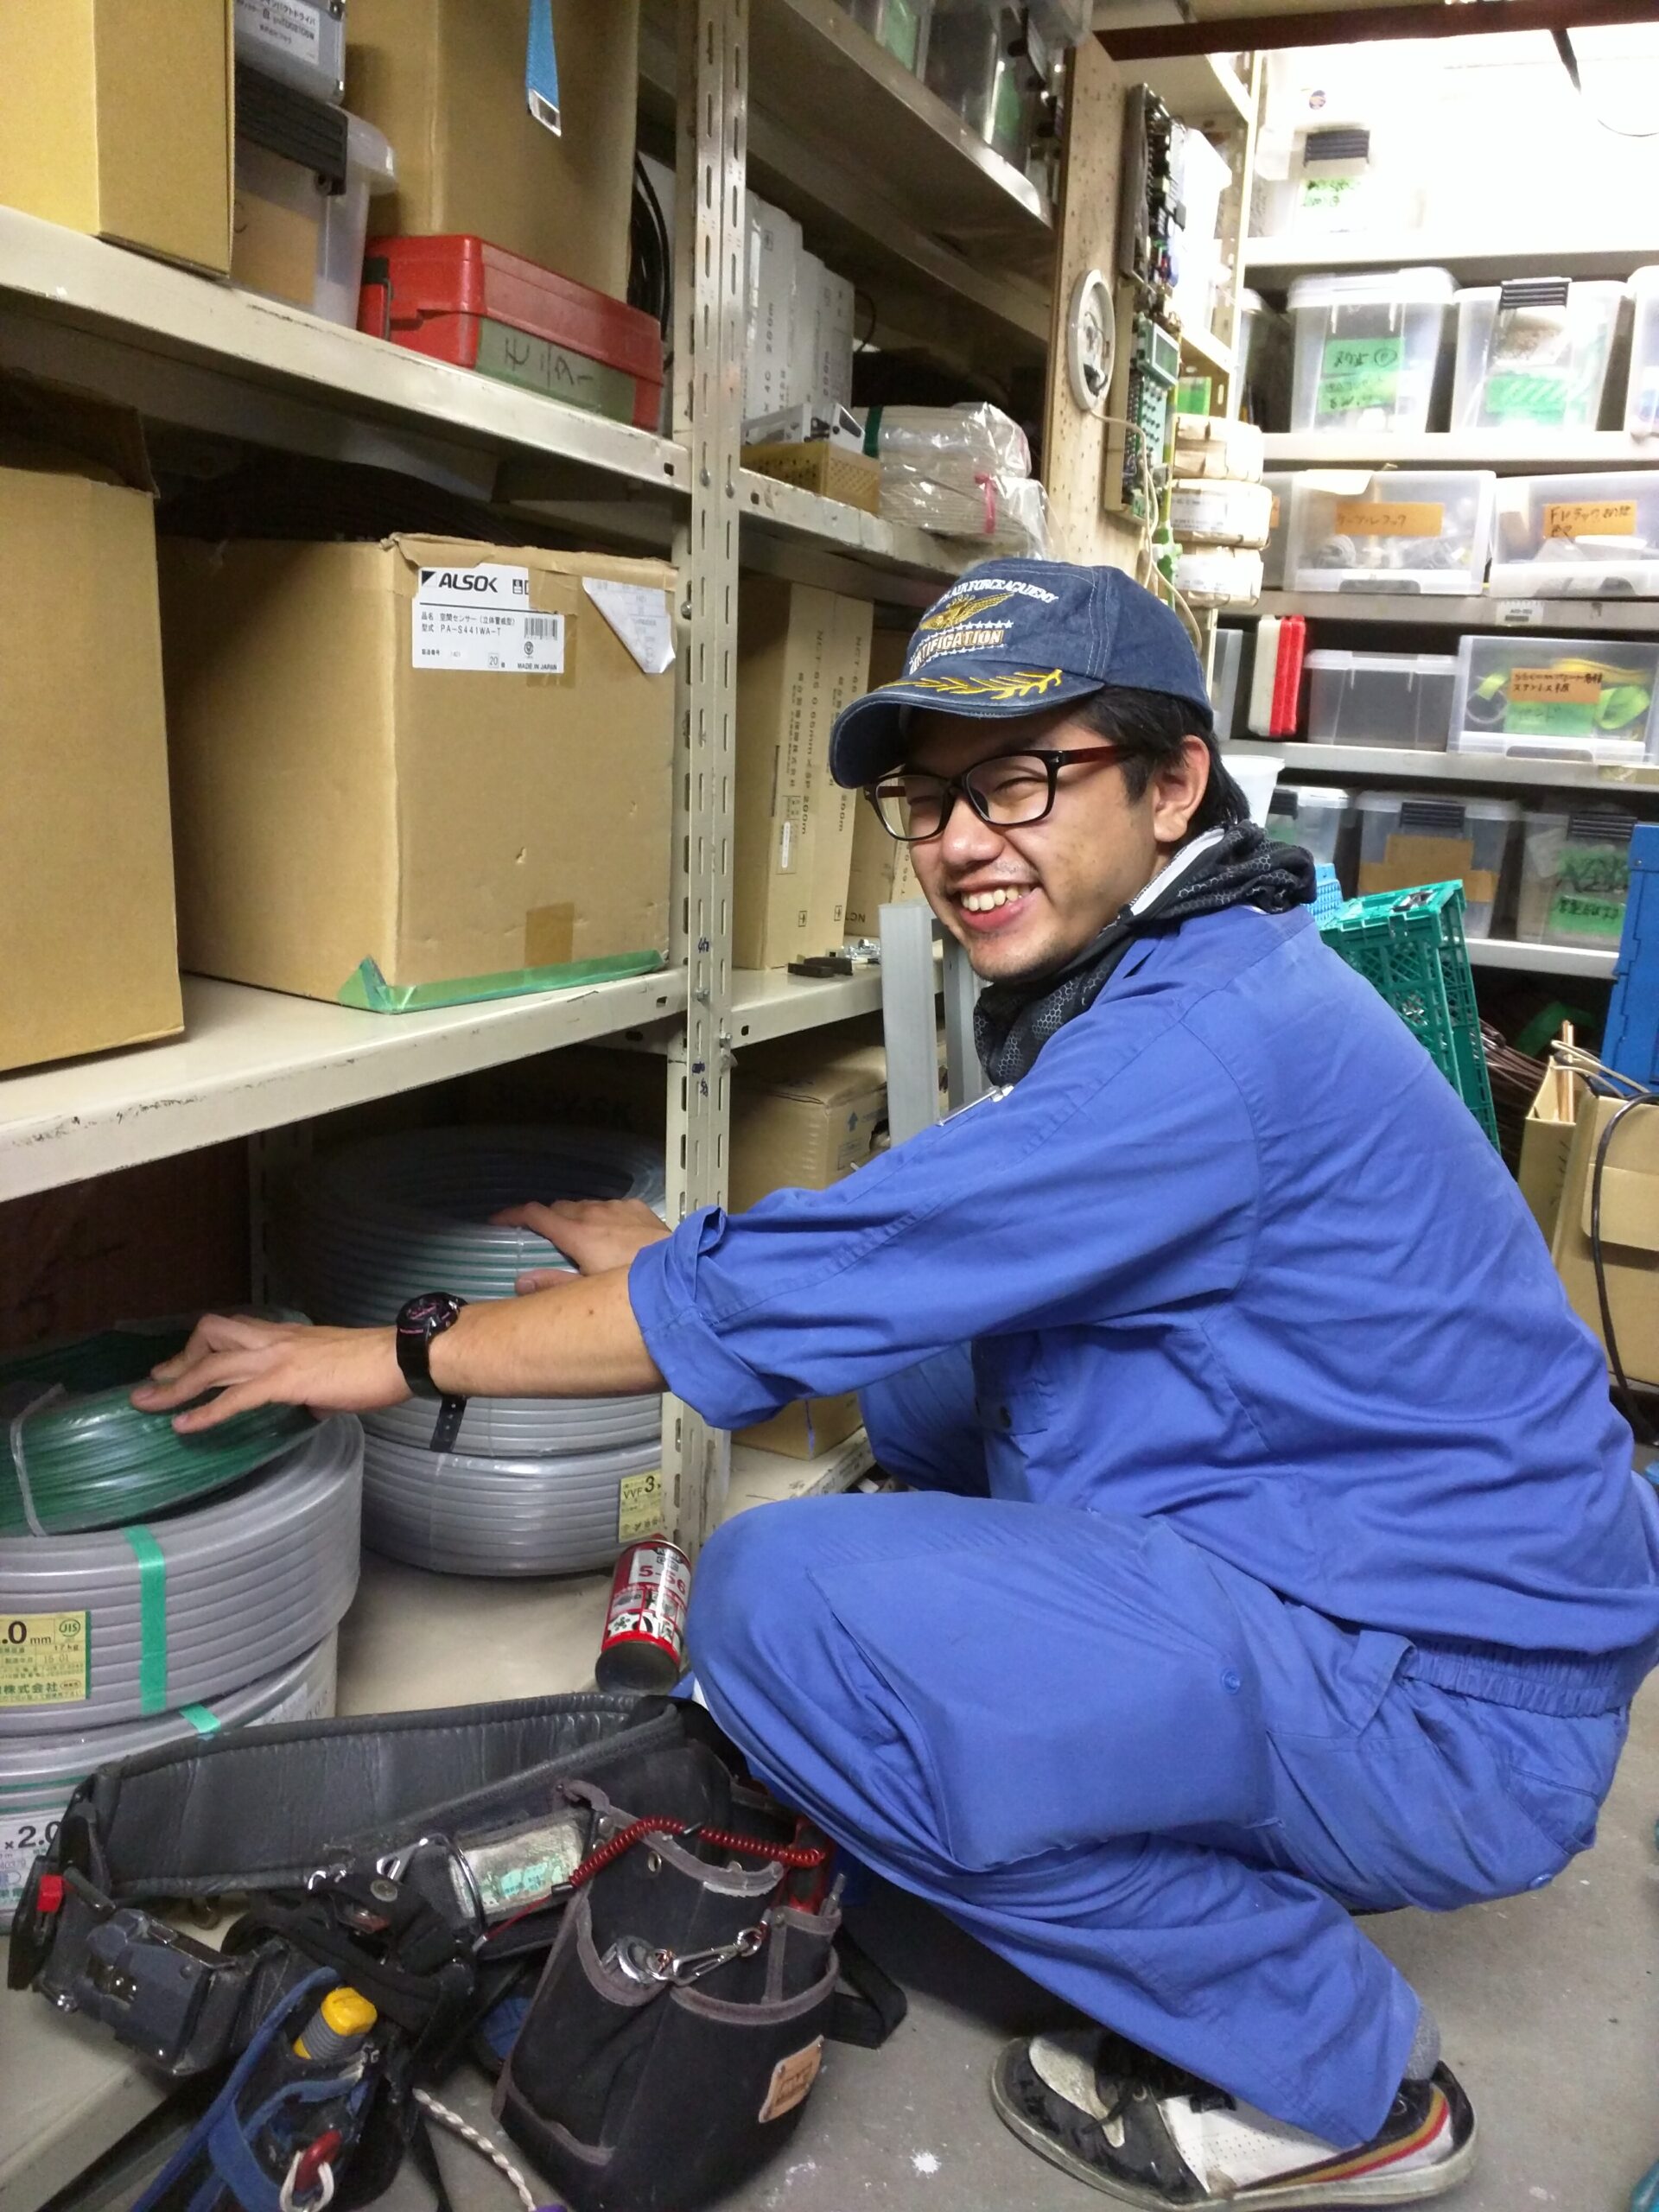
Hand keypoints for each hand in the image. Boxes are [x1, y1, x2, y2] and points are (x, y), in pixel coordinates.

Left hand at [130, 1313, 407, 1433]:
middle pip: (209, 1337)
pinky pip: (234, 1397)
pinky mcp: (284, 1381)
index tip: (178, 1364)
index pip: (230, 1330)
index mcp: (285, 1334)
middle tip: (154, 1385)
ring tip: (147, 1403)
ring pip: (212, 1366)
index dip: (198, 1347)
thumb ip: (313, 1385)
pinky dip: (206, 1412)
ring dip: (175, 1386)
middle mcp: (273, 1339)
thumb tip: (312, 1404)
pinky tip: (185, 1426)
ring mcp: (276, 1358)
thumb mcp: (332, 1369)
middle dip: (178, 1362)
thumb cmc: (373, 1366)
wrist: (396, 1358)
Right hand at [492, 1198, 669, 1290]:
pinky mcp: (638, 1208)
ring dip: (577, 1217)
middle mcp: (594, 1214)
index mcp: (577, 1234)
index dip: (512, 1214)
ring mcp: (618, 1208)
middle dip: (547, 1218)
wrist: (680, 1273)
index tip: (497, 1219)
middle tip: (543, 1238)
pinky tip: (611, 1232)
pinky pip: (612, 1206)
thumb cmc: (631, 1285)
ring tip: (578, 1237)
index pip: (535, 1214)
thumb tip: (520, 1282)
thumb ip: (554, 1285)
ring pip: (586, 1206)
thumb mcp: (590, 1290)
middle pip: (560, 1208)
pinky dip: (603, 1216)